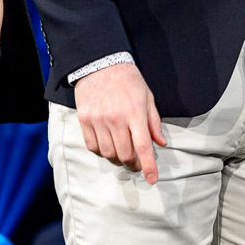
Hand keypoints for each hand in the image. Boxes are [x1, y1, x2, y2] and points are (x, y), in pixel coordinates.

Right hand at [74, 62, 165, 183]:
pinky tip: (108, 145)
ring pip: (108, 153)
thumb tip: (160, 143)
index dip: (148, 165)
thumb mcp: (147, 97)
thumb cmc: (129, 80)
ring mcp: (98, 121)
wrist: (100, 64)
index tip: (152, 179)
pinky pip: (92, 146)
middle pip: (124, 154)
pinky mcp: (84, 120)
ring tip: (122, 153)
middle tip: (137, 162)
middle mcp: (116, 119)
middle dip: (133, 163)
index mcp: (135, 113)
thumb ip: (153, 121)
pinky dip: (101, 151)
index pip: (143, 146)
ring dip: (117, 158)